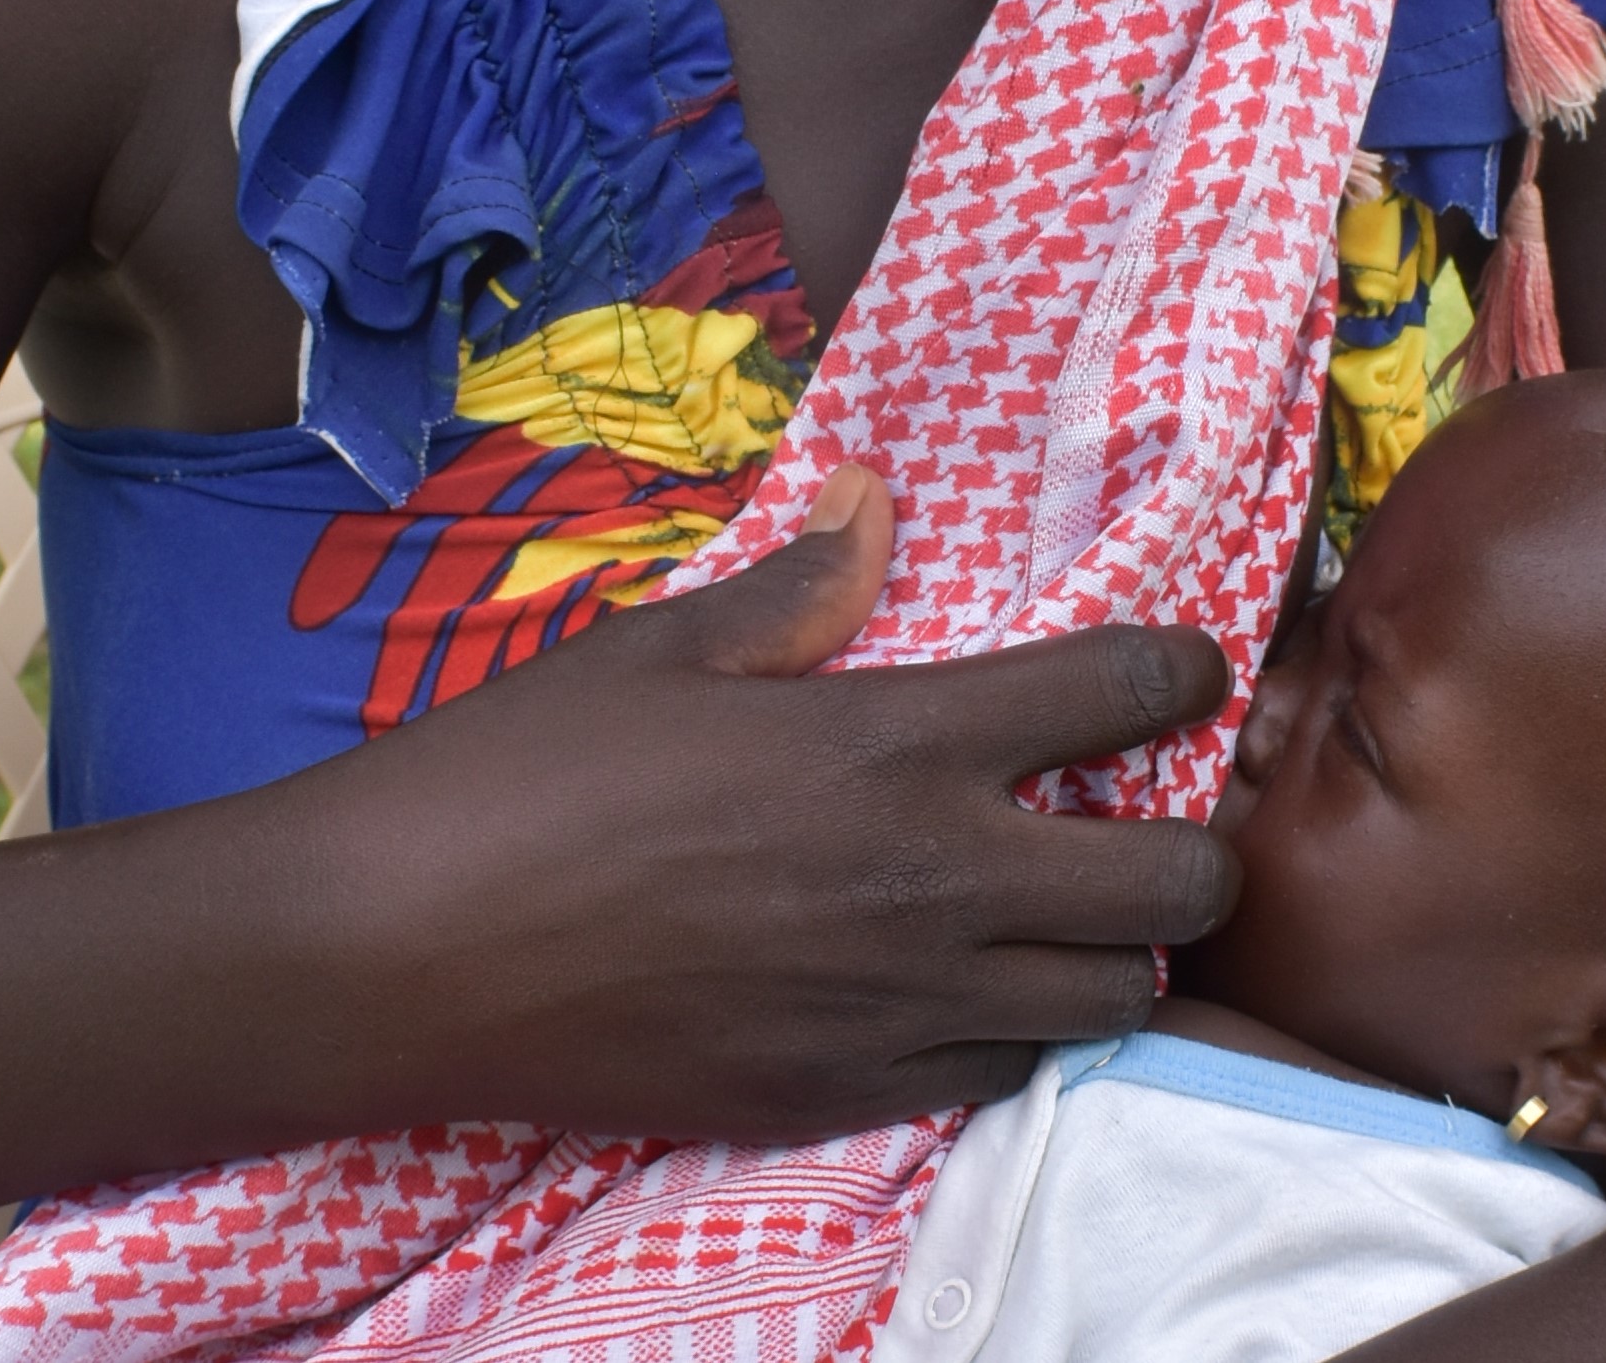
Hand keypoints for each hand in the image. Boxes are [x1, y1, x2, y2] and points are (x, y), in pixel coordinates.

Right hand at [276, 465, 1241, 1138]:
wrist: (405, 957)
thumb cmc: (524, 775)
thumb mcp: (661, 648)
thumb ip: (799, 592)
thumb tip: (874, 507)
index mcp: (897, 744)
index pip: (1120, 695)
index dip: (1186, 670)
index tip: (1191, 665)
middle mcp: (933, 884)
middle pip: (1174, 886)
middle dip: (1199, 844)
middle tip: (1155, 813)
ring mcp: (899, 1009)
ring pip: (1111, 999)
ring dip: (1114, 948)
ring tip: (1064, 905)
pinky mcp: (845, 1099)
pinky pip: (1004, 1079)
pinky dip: (1018, 1031)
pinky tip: (966, 984)